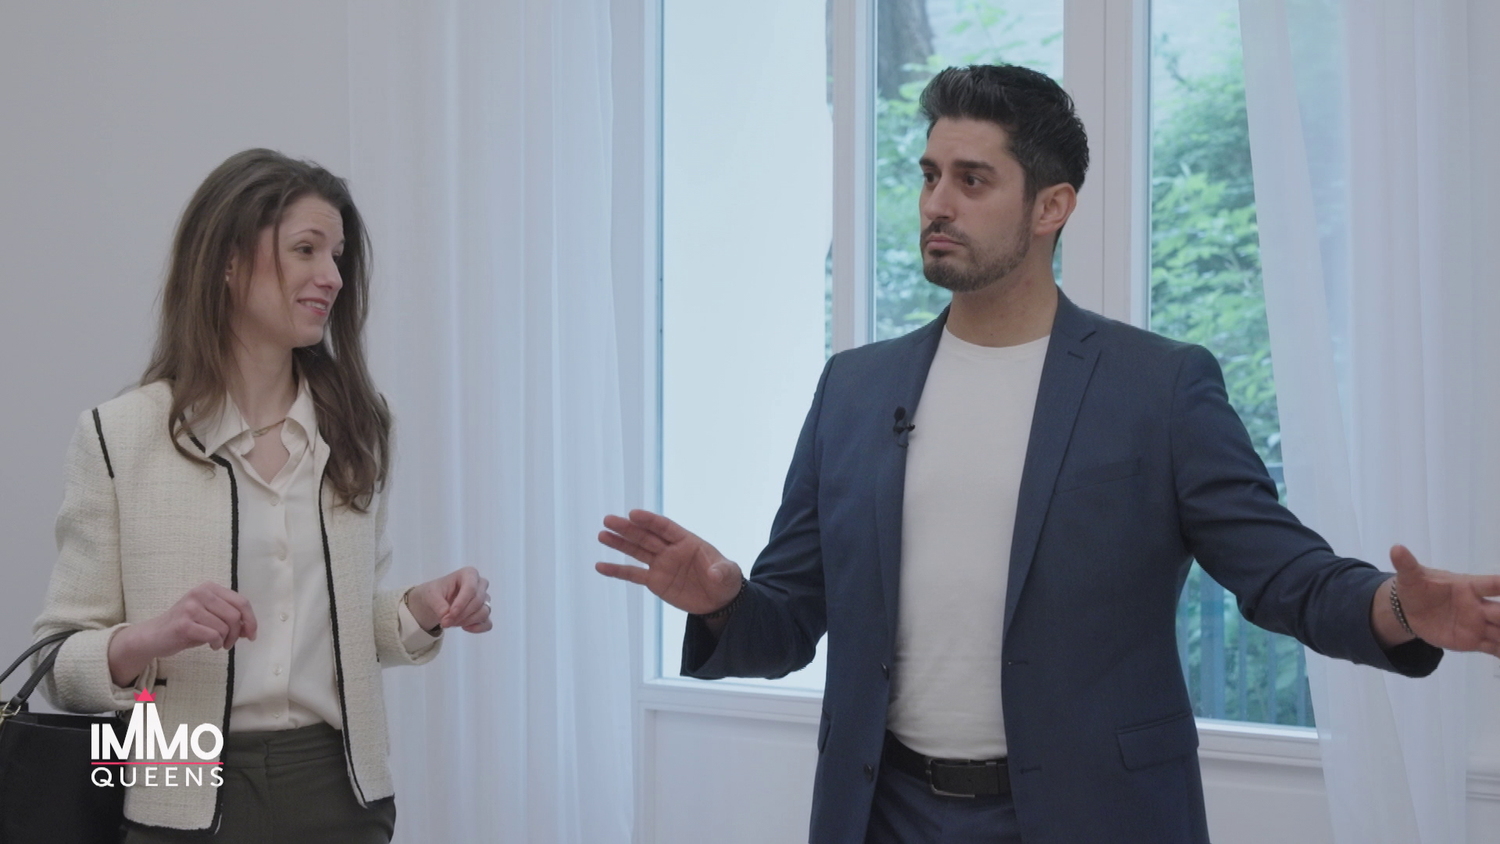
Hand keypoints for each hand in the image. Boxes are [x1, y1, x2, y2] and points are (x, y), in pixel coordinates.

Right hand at [146, 582, 258, 655]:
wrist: (154, 636)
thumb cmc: (186, 627)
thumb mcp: (211, 618)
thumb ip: (230, 619)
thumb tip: (250, 629)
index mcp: (209, 588)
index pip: (241, 602)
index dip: (251, 620)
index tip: (252, 635)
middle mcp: (200, 593)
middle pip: (235, 615)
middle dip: (237, 634)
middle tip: (230, 643)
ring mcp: (191, 607)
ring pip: (225, 627)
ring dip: (226, 641)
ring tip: (218, 644)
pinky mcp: (184, 624)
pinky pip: (213, 635)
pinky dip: (217, 644)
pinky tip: (211, 645)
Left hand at [407, 567, 492, 632]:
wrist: (435, 601)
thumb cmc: (435, 592)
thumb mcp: (431, 595)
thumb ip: (438, 605)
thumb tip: (446, 617)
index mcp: (469, 574)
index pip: (471, 588)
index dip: (461, 603)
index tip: (448, 615)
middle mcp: (480, 584)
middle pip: (478, 601)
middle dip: (461, 614)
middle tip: (446, 622)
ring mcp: (484, 599)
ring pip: (483, 612)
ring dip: (467, 621)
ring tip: (452, 623)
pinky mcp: (484, 612)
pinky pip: (487, 623)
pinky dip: (477, 628)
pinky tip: (464, 628)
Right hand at [595, 509, 742, 614]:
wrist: (719, 600)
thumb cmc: (725, 580)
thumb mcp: (729, 574)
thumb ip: (721, 571)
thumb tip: (715, 574)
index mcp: (687, 541)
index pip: (664, 527)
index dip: (649, 520)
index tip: (633, 514)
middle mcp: (670, 550)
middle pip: (646, 536)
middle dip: (628, 528)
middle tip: (608, 520)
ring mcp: (661, 564)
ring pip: (636, 551)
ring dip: (619, 543)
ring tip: (602, 535)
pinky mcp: (655, 581)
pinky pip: (633, 575)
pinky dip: (617, 571)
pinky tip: (600, 566)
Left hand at [1389, 545, 1499, 656]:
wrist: (1411, 610)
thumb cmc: (1417, 588)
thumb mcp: (1410, 577)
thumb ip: (1406, 564)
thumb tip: (1396, 548)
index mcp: (1468, 586)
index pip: (1493, 584)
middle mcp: (1479, 606)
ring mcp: (1478, 624)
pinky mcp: (1473, 641)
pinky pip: (1495, 648)